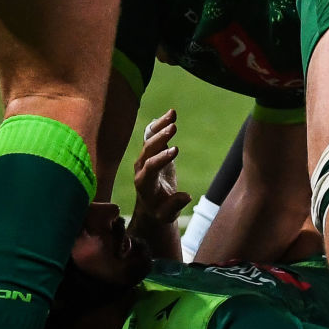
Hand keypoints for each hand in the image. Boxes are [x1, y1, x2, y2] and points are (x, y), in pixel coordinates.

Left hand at [131, 109, 192, 229]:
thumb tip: (187, 196)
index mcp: (144, 184)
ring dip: (160, 126)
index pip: (150, 168)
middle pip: (148, 150)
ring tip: (173, 114)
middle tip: (173, 127)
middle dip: (160, 138)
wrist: (151, 206)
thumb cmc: (160, 212)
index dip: (161, 158)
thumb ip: (174, 206)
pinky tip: (170, 113)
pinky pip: (153, 135)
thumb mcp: (167, 215)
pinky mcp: (151, 152)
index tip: (176, 150)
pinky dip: (160, 124)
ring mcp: (145, 158)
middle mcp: (141, 168)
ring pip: (150, 139)